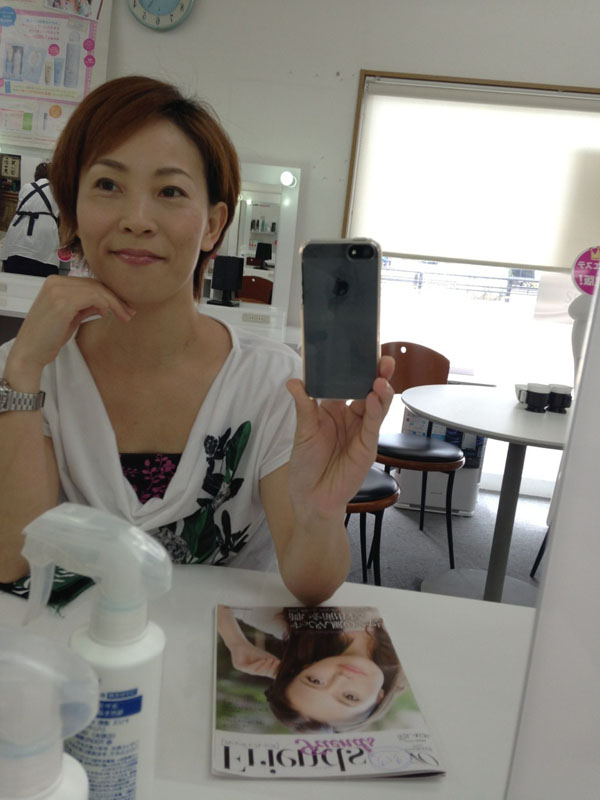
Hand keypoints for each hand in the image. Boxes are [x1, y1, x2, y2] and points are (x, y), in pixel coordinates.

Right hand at [6, 275, 134, 380]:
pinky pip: (92, 297)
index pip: (89, 283)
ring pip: (97, 290)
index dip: (110, 293)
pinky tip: (107, 314)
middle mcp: (55, 282)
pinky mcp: (62, 302)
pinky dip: (104, 304)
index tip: (124, 306)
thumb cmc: (49, 336)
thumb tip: (106, 303)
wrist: (31, 351)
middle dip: (116, 298)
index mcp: (55, 282)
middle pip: (95, 285)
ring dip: (115, 303)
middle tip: (130, 311)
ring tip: (125, 316)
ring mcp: (58, 291)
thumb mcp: (71, 317)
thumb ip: (86, 306)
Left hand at [228, 642, 280, 677]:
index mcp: (259, 672)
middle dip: (271, 668)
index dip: (275, 671)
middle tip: (278, 663)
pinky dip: (257, 664)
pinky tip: (263, 660)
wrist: (240, 644)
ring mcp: (245, 670)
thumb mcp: (264, 656)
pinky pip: (250, 667)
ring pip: (257, 671)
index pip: (268, 674)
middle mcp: (252, 672)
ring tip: (271, 660)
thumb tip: (284, 665)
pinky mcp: (239, 666)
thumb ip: (273, 661)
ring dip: (265, 666)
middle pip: (263, 673)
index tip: (282, 667)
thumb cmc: (253, 651)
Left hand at [286, 355, 394, 521]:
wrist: (311, 498)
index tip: (358, 351)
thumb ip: (304, 407)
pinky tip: (376, 396)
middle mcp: (349, 417)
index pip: (345, 382)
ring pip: (376, 404)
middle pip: (365, 389)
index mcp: (332, 409)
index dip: (352, 368)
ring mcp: (360, 430)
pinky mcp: (367, 446)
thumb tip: (294, 381)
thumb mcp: (302, 432)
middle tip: (381, 359)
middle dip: (375, 373)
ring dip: (380, 389)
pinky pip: (373, 424)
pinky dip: (376, 410)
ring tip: (381, 376)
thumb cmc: (306, 466)